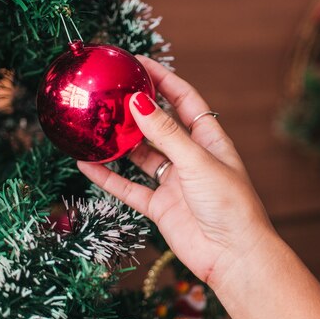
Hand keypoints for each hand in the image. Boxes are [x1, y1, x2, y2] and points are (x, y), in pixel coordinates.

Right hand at [78, 56, 273, 288]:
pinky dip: (108, 177)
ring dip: (120, 142)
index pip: (184, 99)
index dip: (163, 78)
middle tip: (110, 91)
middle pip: (159, 124)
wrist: (233, 256)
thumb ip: (165, 132)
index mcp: (208, 139)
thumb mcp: (196, 161)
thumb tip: (137, 101)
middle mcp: (190, 157)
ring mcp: (173, 182)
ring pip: (141, 155)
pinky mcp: (160, 206)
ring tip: (95, 124)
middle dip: (137, 108)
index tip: (139, 62)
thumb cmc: (229, 204)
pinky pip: (129, 187)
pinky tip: (87, 164)